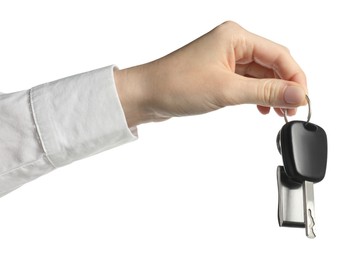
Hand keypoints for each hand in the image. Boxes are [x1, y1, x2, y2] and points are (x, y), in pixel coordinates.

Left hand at [114, 21, 306, 126]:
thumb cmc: (176, 85)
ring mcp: (225, 59)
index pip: (279, 54)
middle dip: (284, 87)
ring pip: (259, 75)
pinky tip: (260, 108)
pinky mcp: (218, 74)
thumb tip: (297, 94)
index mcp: (235, 37)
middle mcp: (232, 44)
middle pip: (271, 64)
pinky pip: (246, 82)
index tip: (302, 100)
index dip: (295, 78)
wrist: (146, 95)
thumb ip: (265, 92)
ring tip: (278, 112)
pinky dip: (256, 95)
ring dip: (271, 93)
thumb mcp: (226, 90)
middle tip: (291, 111)